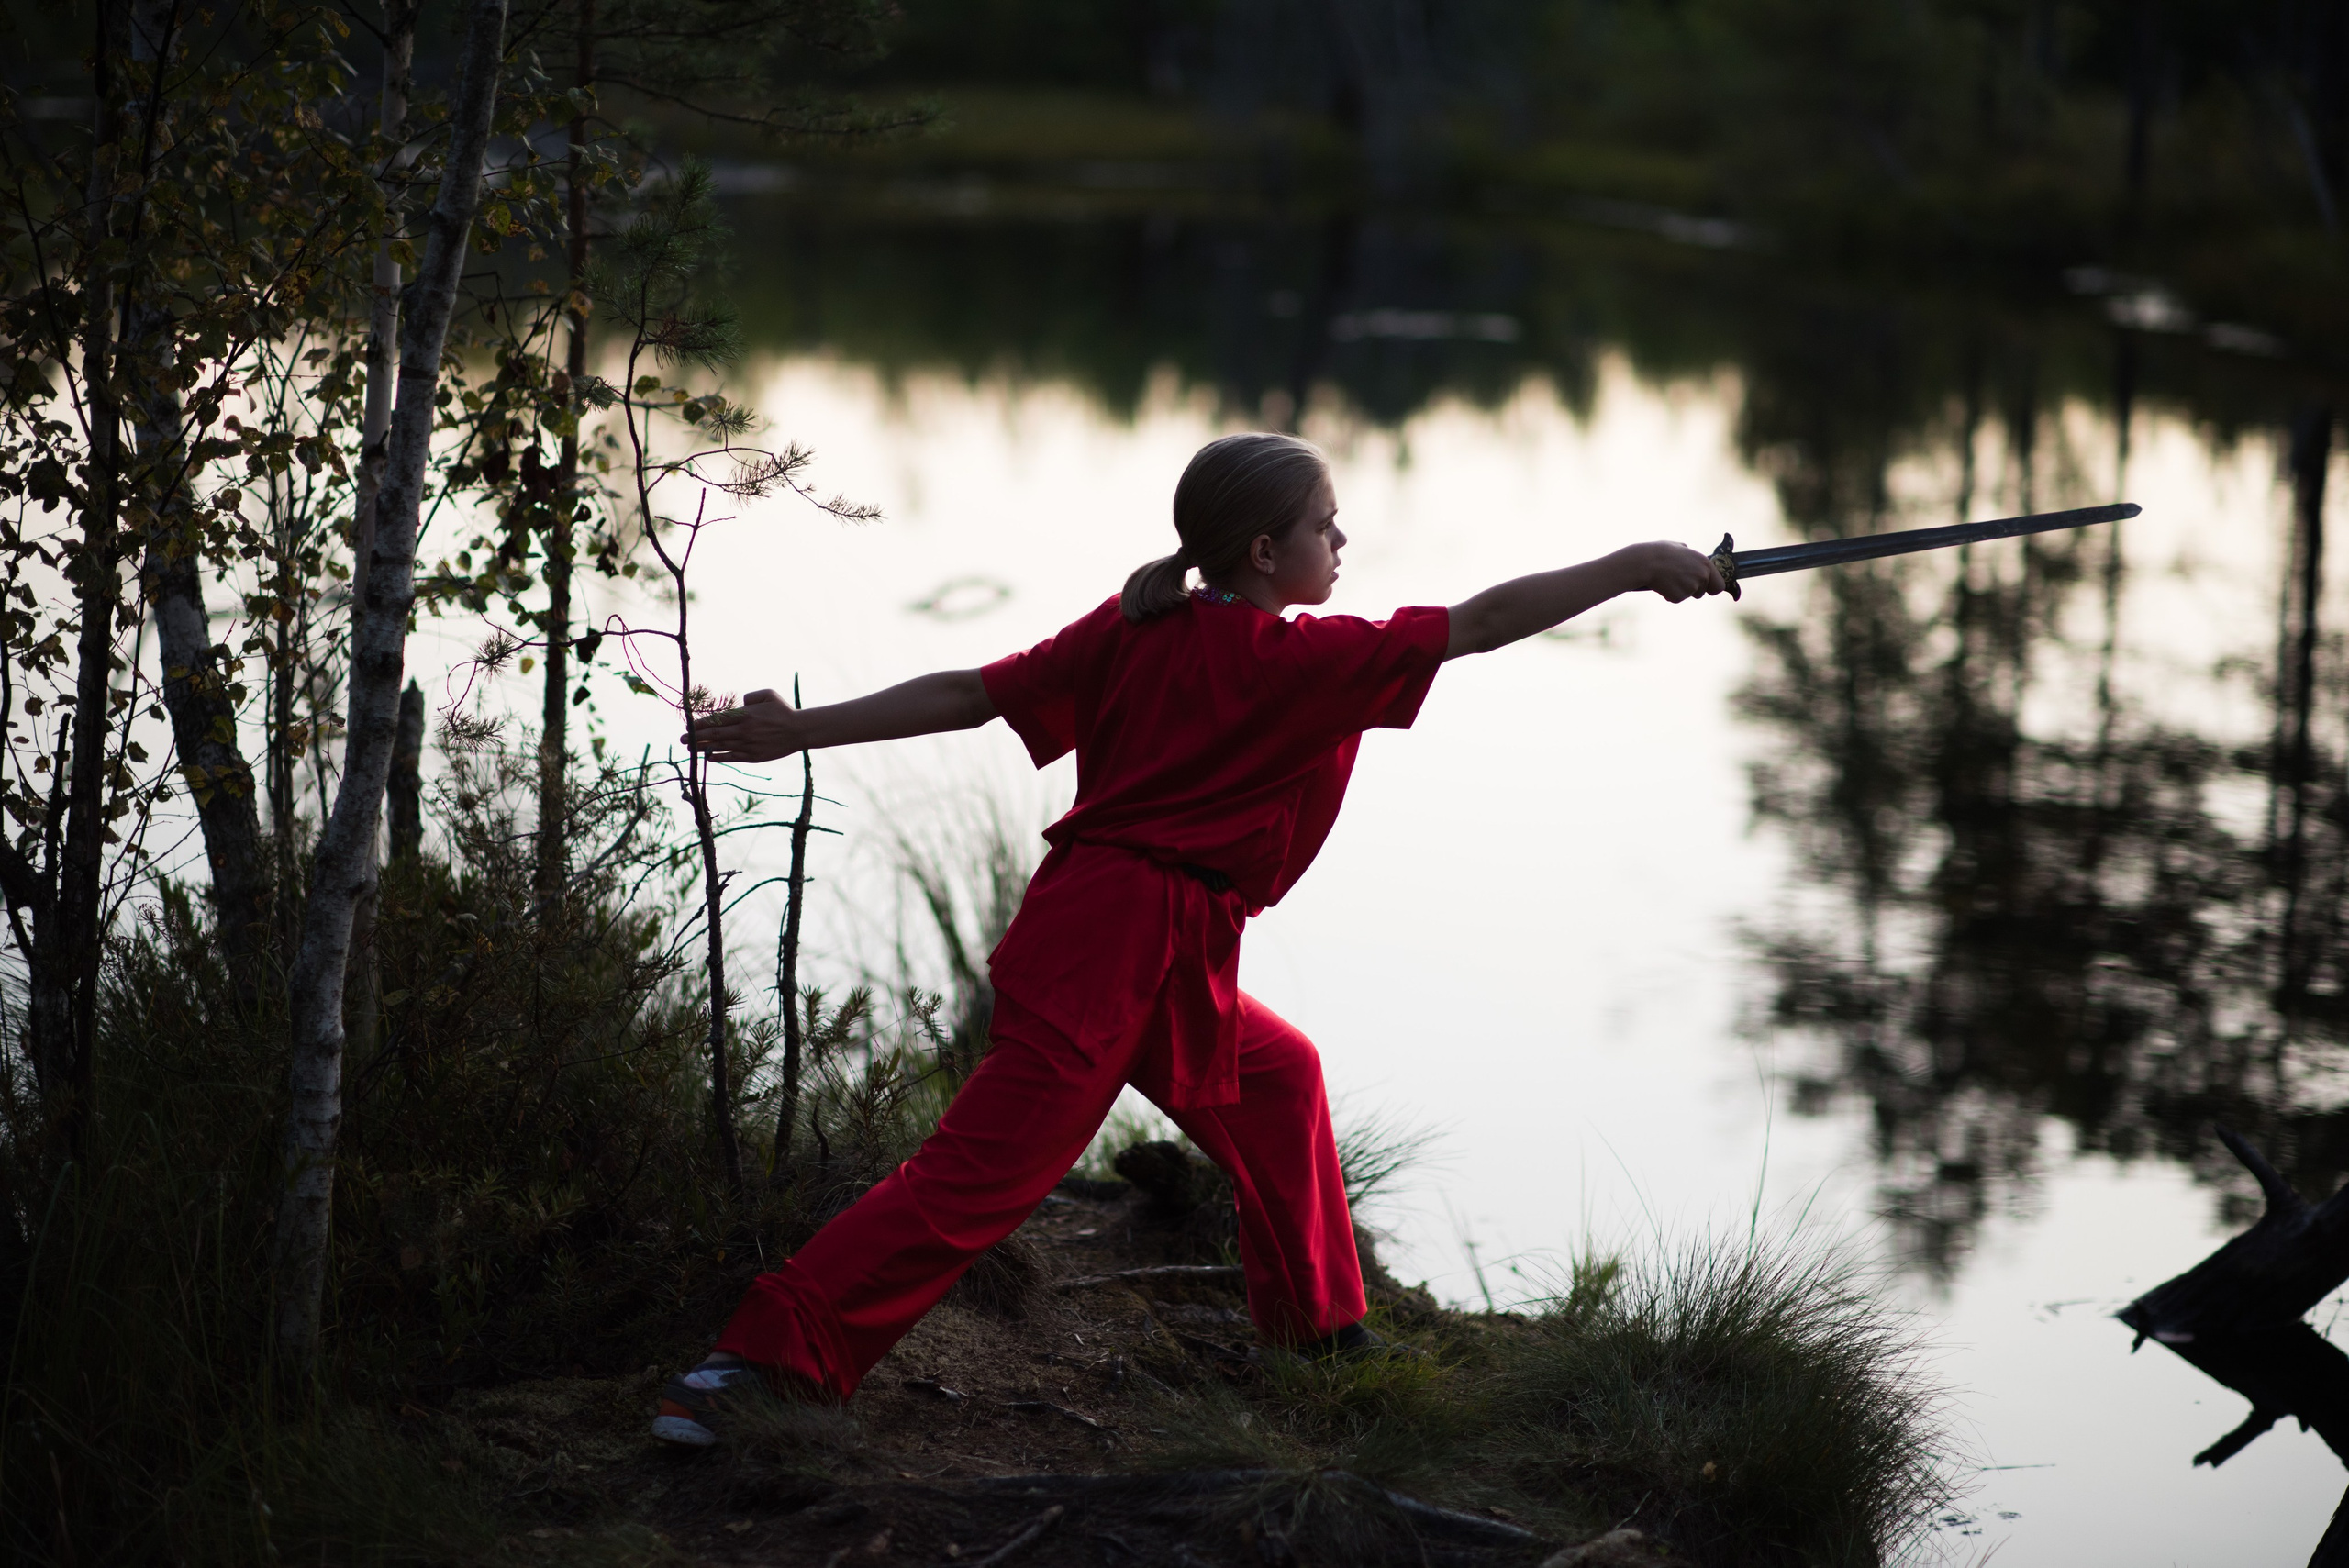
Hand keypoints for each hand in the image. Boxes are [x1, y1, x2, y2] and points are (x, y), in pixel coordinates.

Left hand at [684, 687, 803, 763]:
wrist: (799, 731)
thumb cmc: (784, 710)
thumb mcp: (768, 694)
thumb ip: (750, 696)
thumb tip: (739, 703)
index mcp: (745, 714)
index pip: (716, 720)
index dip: (700, 724)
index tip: (689, 726)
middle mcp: (744, 730)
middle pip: (713, 734)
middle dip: (695, 737)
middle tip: (682, 739)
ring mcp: (748, 745)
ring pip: (720, 747)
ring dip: (703, 748)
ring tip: (690, 749)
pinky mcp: (753, 757)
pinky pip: (732, 757)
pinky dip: (719, 757)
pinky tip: (709, 757)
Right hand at [1633, 541, 1725, 602]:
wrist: (1645, 562)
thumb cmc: (1659, 552)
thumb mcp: (1679, 547)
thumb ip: (1689, 554)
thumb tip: (1688, 553)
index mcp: (1705, 563)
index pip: (1719, 585)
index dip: (1711, 587)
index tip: (1706, 588)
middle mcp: (1702, 576)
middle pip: (1701, 592)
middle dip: (1691, 589)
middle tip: (1677, 579)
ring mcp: (1691, 588)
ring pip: (1687, 595)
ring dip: (1678, 590)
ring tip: (1667, 578)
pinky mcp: (1679, 597)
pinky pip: (1676, 598)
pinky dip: (1669, 594)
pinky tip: (1662, 584)